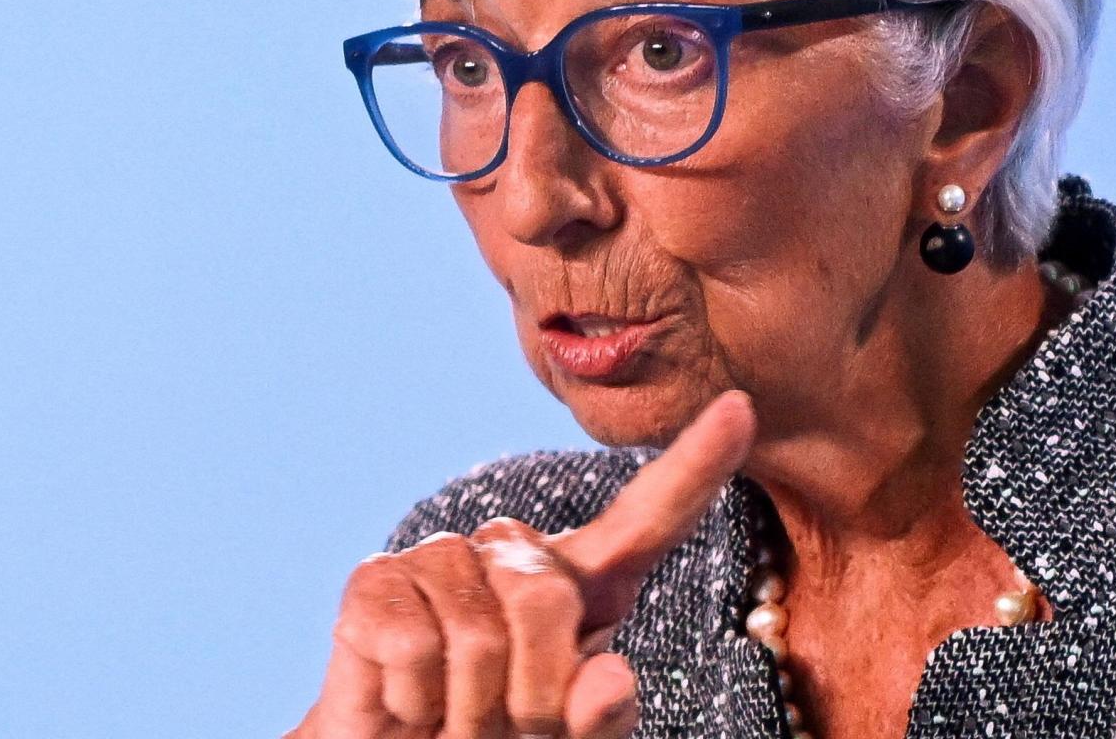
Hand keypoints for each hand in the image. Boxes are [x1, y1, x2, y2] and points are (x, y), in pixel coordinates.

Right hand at [288, 390, 756, 738]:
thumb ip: (599, 718)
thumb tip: (608, 677)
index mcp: (581, 585)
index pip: (649, 517)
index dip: (697, 464)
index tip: (740, 408)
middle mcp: (513, 555)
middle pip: (548, 600)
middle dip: (530, 696)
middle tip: (502, 732)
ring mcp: (442, 559)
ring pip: (478, 632)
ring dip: (467, 711)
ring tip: (450, 723)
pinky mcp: (375, 580)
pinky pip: (412, 644)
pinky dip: (412, 702)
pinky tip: (405, 707)